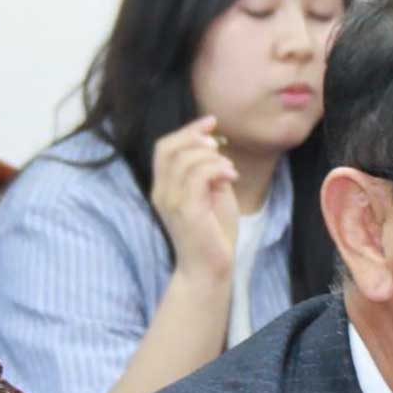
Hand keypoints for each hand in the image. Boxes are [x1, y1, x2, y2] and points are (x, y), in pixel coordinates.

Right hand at [150, 116, 239, 282]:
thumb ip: (209, 172)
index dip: (187, 130)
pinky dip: (217, 169)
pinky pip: (198, 176)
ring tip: (228, 170)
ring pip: (185, 160)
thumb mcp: (212, 194)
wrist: (209, 270)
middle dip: (195, 137)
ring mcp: (171, 202)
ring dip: (212, 157)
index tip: (211, 122)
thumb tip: (214, 147)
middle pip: (168, 148)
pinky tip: (231, 177)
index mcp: (164, 187)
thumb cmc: (213, 234)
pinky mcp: (186, 211)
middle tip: (219, 144)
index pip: (164, 148)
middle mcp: (161, 192)